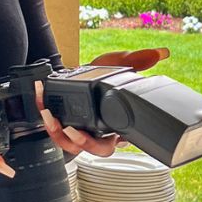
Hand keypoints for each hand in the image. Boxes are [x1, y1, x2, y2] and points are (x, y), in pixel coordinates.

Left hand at [36, 48, 169, 156]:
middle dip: (82, 142)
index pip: (116, 143)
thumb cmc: (101, 71)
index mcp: (114, 124)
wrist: (78, 67)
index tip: (112, 137)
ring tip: (51, 117)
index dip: (112, 143)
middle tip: (73, 130)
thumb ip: (139, 59)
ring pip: (68, 144)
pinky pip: (52, 127)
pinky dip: (44, 113)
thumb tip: (160, 52)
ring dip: (57, 133)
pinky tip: (41, 98)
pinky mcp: (60, 122)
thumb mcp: (120, 64)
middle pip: (91, 149)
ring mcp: (77, 129)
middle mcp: (96, 132)